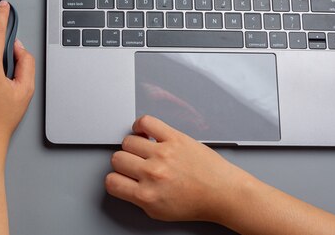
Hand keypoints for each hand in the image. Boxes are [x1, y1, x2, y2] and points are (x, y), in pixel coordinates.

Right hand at [105, 115, 250, 222]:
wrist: (222, 193)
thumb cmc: (196, 202)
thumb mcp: (159, 211)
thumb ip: (136, 197)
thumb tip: (122, 181)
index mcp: (147, 195)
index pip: (111, 181)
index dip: (115, 179)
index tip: (122, 177)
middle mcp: (153, 174)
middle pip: (117, 159)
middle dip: (124, 163)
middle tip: (135, 165)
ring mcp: (163, 154)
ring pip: (128, 141)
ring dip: (133, 146)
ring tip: (144, 151)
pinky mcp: (174, 137)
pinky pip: (146, 122)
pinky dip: (140, 125)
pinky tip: (145, 133)